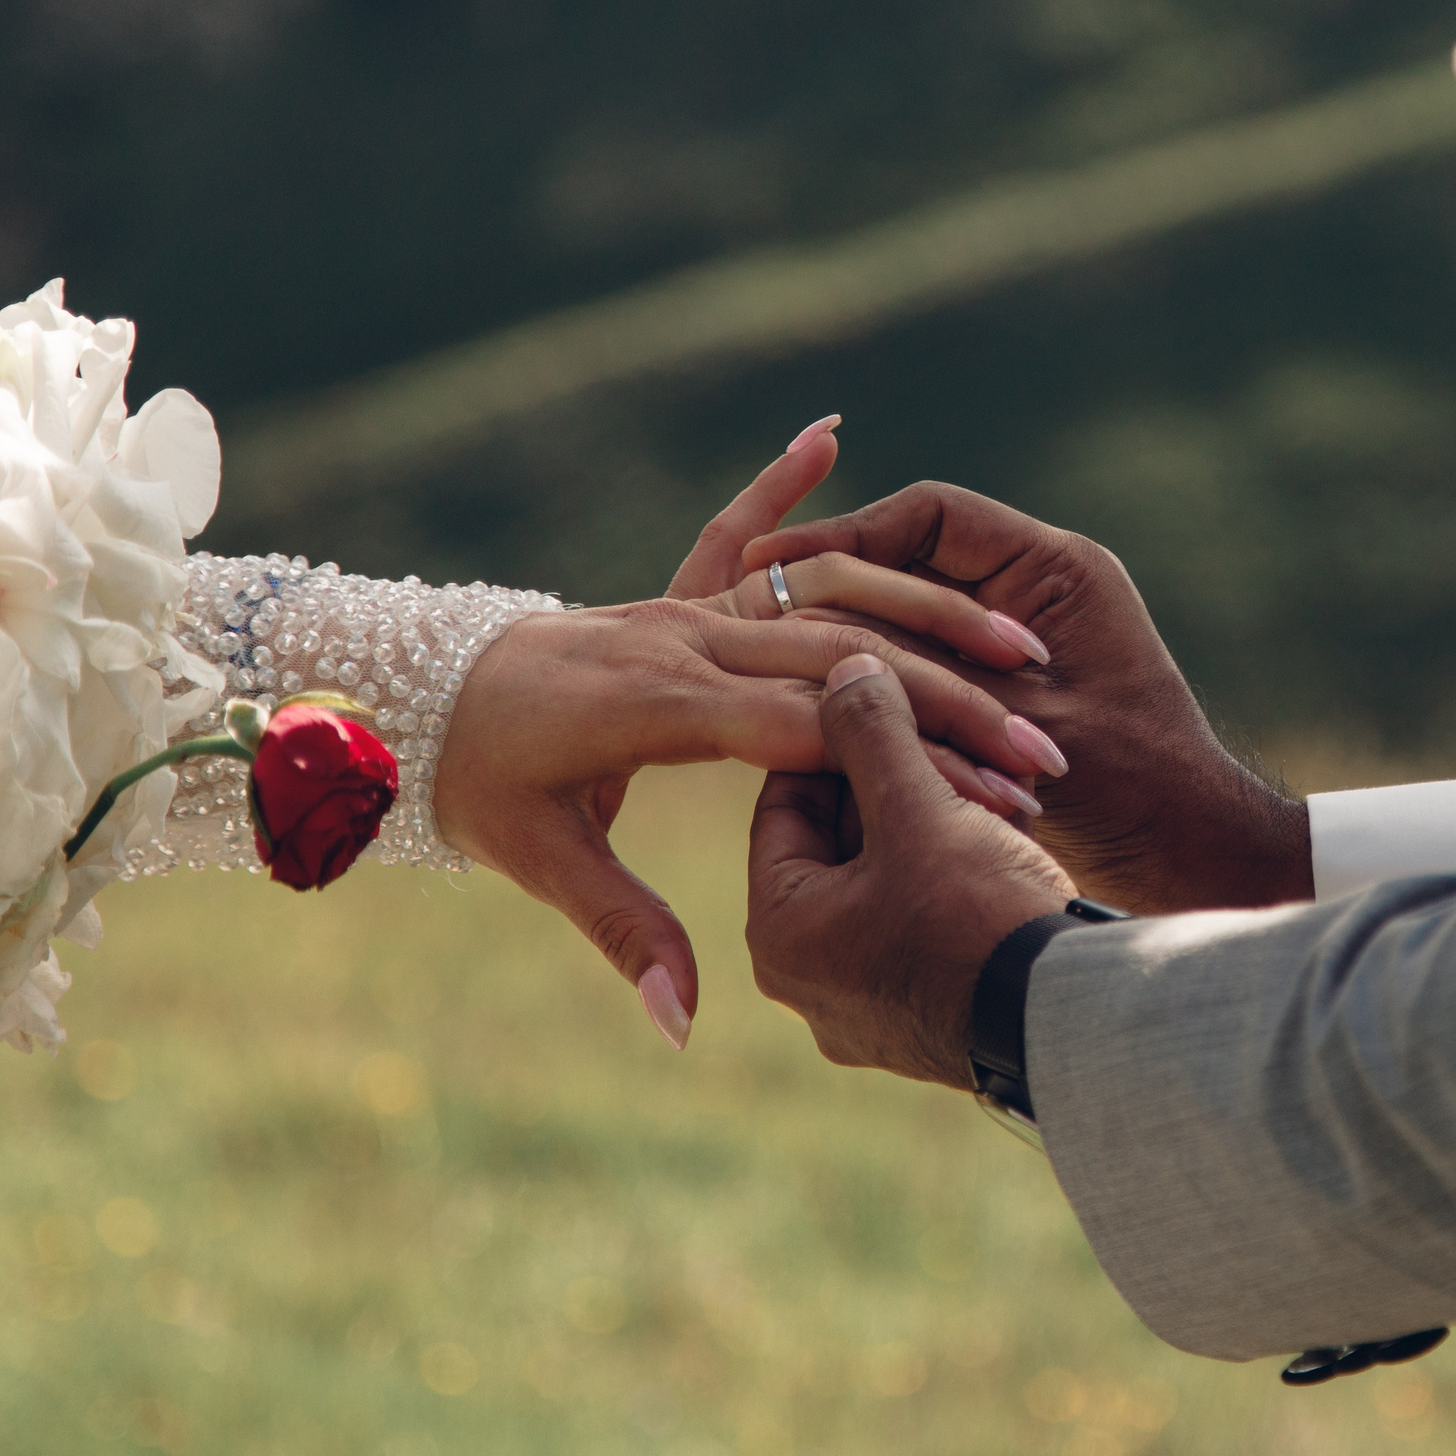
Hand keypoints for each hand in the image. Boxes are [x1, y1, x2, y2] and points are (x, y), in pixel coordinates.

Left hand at [434, 431, 1047, 1052]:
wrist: (411, 699)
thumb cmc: (477, 782)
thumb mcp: (541, 862)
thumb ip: (623, 934)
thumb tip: (680, 1026)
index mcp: (655, 704)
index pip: (807, 729)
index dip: (907, 762)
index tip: (994, 797)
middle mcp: (676, 639)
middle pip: (840, 661)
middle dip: (950, 704)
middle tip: (1044, 749)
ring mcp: (676, 607)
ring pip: (818, 599)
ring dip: (921, 618)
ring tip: (1021, 651)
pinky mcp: (670, 593)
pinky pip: (733, 532)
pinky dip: (777, 481)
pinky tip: (825, 429)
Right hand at [746, 481, 1312, 913]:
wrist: (1190, 855)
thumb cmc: (1132, 792)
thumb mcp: (1018, 726)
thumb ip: (934, 685)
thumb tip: (831, 658)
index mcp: (1053, 570)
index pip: (927, 516)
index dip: (844, 535)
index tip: (772, 564)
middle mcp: (1037, 587)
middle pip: (911, 557)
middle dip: (833, 585)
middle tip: (748, 602)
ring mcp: (1018, 638)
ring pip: (908, 615)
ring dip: (851, 637)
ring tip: (767, 654)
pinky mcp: (1003, 687)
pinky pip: (922, 666)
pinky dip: (877, 683)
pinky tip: (814, 707)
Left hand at [746, 655, 1077, 1088]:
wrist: (1074, 1028)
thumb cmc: (979, 918)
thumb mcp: (920, 809)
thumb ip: (873, 732)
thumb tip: (842, 668)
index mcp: (780, 934)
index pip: (785, 803)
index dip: (836, 740)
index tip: (884, 701)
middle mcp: (808, 983)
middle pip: (837, 845)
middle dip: (895, 785)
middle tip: (945, 737)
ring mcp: (867, 1011)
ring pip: (888, 883)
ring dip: (933, 827)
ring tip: (986, 781)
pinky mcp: (925, 1024)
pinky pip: (924, 928)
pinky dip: (956, 880)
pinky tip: (1005, 835)